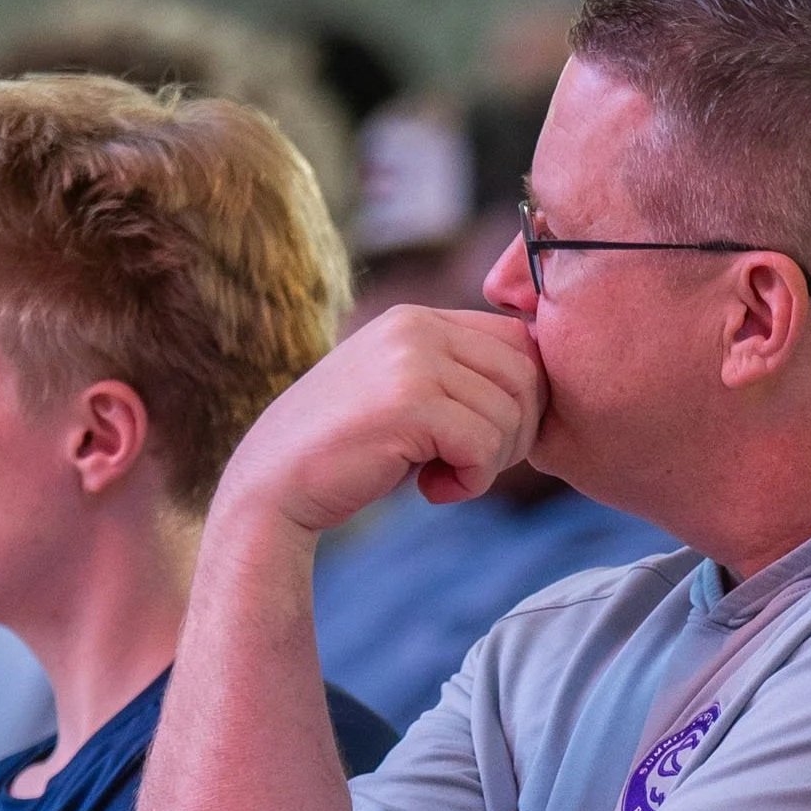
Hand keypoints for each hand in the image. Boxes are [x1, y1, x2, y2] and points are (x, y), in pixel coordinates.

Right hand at [212, 305, 547, 539]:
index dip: (522, 399)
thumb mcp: (402, 398)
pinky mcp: (409, 404)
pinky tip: (432, 491)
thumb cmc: (342, 456)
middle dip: (517, 433)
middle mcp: (416, 326)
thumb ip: (455, 380)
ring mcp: (411, 361)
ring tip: (443, 479)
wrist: (271, 489)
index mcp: (417, 319)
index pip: (518, 341)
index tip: (486, 442)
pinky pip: (484, 444)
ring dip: (490, 463)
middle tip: (472, 467)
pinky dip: (471, 481)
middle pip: (526, 373)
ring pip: (510, 412)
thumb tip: (539, 387)